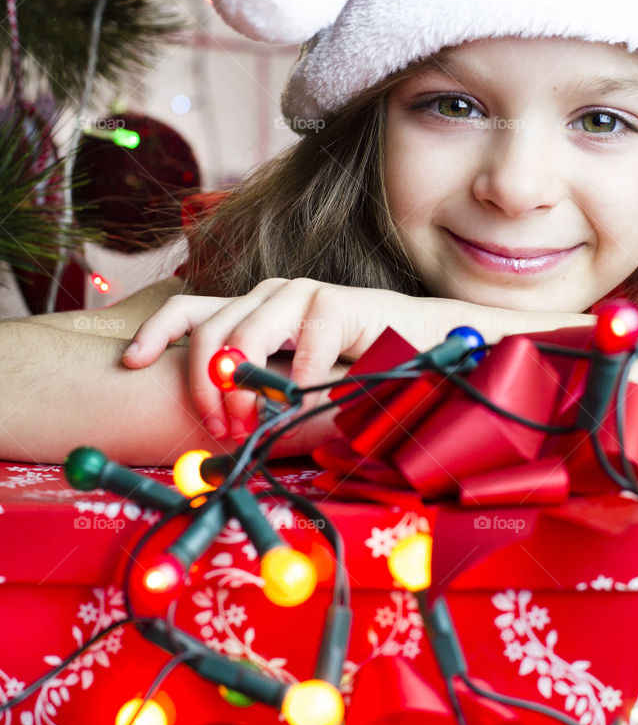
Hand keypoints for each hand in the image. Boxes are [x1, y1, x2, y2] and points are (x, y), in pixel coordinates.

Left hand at [121, 278, 466, 441]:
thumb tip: (212, 430)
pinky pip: (306, 344)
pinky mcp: (337, 301)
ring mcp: (301, 294)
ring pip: (246, 331)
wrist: (419, 348)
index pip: (187, 310)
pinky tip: (307, 405)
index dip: (154, 332)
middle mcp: (268, 295)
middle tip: (220, 429)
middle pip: (208, 329)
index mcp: (251, 312)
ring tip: (253, 423)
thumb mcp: (290, 386)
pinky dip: (301, 382)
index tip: (131, 364)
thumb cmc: (351, 373)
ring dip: (243, 388)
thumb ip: (254, 395)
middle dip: (204, 387)